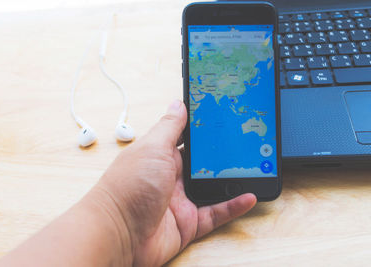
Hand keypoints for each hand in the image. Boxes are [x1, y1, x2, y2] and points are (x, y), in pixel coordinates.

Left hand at [93, 100, 256, 265]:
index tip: (224, 117)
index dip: (204, 128)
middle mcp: (172, 177)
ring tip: (253, 167)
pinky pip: (216, 213)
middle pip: (203, 163)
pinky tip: (248, 197)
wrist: (117, 235)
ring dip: (232, 179)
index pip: (187, 138)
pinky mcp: (189, 223)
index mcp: (161, 156)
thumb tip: (178, 104)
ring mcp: (181, 200)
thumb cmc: (128, 188)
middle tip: (245, 141)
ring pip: (213, 188)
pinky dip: (233, 206)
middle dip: (222, 154)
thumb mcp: (152, 148)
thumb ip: (170, 128)